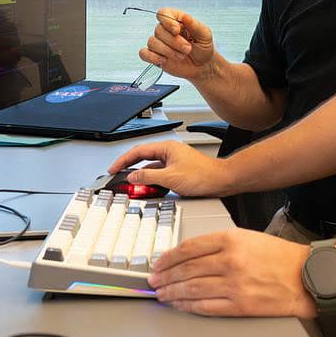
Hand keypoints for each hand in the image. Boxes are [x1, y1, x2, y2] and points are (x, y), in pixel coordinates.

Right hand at [108, 139, 234, 196]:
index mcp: (166, 148)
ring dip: (142, 176)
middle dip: (130, 168)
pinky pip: (159, 174)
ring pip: (151, 167)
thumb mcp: (170, 178)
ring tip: (132, 185)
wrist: (221, 180)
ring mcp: (174, 161)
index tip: (113, 168)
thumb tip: (133, 176)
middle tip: (118, 176)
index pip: (138, 151)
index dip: (123, 160)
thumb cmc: (202, 175)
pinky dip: (152, 181)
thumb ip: (148, 176)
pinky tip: (149, 188)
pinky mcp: (178, 170)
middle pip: (143, 158)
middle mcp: (170, 152)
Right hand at [139, 7, 215, 81]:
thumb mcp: (204, 34)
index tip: (177, 30)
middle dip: (174, 42)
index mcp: (176, 20)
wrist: (202, 66)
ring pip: (152, 42)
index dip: (167, 21)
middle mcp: (165, 30)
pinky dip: (152, 57)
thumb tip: (184, 16)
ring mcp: (159, 43)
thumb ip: (194, 25)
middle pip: (158, 30)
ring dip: (168, 51)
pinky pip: (144, 54)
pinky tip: (164, 60)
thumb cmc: (203, 47)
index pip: (163, 13)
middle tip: (188, 49)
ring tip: (181, 56)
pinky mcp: (155, 56)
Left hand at [149, 228, 316, 317]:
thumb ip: (221, 243)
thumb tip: (191, 255)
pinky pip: (206, 306)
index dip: (169, 257)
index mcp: (232, 239)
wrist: (308, 275)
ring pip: (192, 288)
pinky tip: (181, 305)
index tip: (159, 263)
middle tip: (154, 281)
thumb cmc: (282, 256)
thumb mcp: (249, 237)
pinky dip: (189, 306)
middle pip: (187, 269)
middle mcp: (230, 260)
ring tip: (162, 295)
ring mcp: (234, 284)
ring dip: (173, 292)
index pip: (189, 248)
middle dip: (166, 276)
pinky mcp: (240, 304)